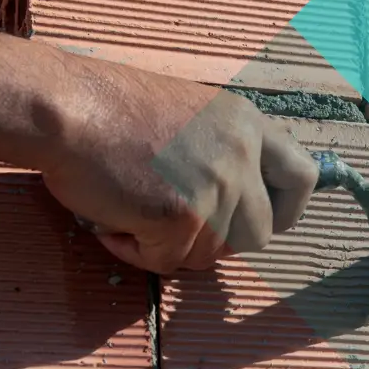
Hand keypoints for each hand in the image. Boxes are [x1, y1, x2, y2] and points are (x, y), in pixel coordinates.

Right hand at [39, 56, 318, 273]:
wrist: (64, 107)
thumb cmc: (110, 109)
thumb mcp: (192, 114)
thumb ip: (224, 151)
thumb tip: (238, 204)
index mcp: (248, 124)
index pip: (304, 179)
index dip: (285, 210)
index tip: (260, 220)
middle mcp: (241, 154)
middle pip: (257, 234)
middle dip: (218, 243)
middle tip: (175, 227)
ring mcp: (215, 185)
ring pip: (211, 254)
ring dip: (170, 247)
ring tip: (130, 214)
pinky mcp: (181, 215)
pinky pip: (167, 261)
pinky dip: (136, 253)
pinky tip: (112, 224)